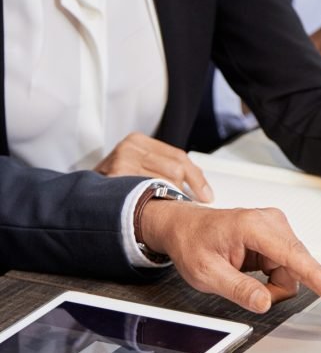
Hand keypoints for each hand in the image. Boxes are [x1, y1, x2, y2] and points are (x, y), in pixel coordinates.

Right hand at [95, 132, 212, 201]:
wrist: (81, 197)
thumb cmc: (114, 185)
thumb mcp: (138, 168)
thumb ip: (163, 169)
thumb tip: (199, 188)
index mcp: (138, 141)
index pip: (179, 157)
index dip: (197, 178)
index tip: (207, 195)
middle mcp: (129, 148)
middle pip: (175, 170)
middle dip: (184, 192)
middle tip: (188, 205)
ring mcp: (120, 164)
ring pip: (164, 184)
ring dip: (170, 200)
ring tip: (167, 209)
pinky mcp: (115, 181)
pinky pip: (148, 196)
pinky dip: (155, 205)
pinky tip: (154, 211)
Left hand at [140, 201, 320, 319]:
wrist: (182, 227)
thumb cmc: (191, 242)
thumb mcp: (206, 274)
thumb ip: (238, 289)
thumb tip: (265, 303)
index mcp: (254, 228)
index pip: (298, 260)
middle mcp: (272, 223)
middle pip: (297, 270)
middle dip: (276, 290)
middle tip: (246, 291)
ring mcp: (277, 228)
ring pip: (293, 273)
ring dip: (272, 286)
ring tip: (242, 278)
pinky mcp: (277, 237)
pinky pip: (287, 269)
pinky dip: (271, 279)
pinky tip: (250, 273)